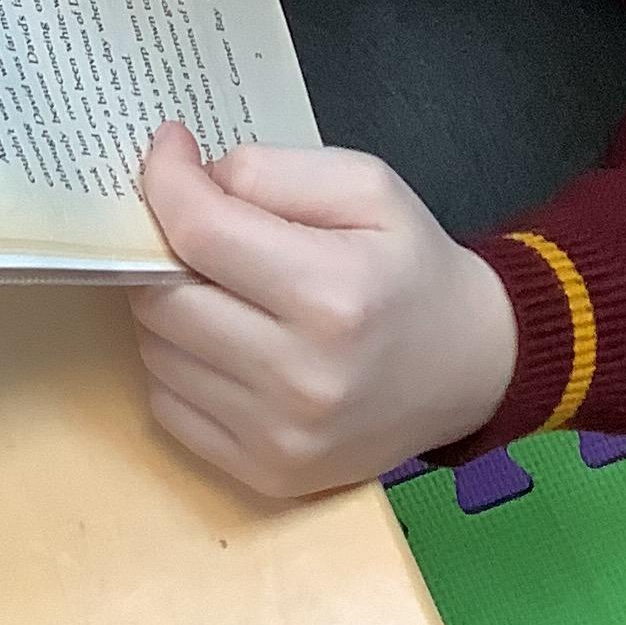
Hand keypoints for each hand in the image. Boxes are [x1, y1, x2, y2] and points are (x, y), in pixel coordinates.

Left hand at [129, 125, 518, 501]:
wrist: (467, 369)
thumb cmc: (410, 265)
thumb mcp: (365, 186)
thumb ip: (271, 171)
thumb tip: (186, 175)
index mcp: (331, 293)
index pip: (199, 233)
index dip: (165, 181)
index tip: (169, 149)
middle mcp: (301, 376)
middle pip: (162, 299)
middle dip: (161, 249)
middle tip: (193, 227)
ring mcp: (281, 437)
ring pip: (158, 354)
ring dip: (168, 308)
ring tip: (215, 284)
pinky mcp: (266, 474)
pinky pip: (170, 407)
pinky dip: (178, 365)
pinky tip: (220, 341)